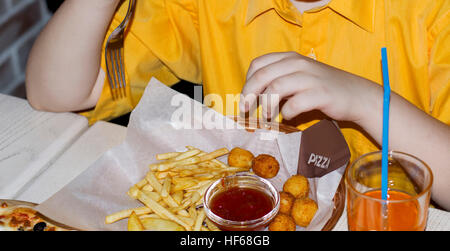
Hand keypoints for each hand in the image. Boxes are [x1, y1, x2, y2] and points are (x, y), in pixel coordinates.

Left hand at [240, 52, 379, 122]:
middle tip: (246, 110)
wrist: (356, 95)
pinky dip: (287, 113)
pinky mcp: (320, 94)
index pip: (258, 64)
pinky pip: (294, 104)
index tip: (245, 98)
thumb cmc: (322, 89)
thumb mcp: (299, 76)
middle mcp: (298, 64)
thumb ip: (278, 80)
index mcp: (290, 58)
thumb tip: (252, 96)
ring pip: (275, 88)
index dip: (247, 82)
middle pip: (263, 76)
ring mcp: (310, 77)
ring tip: (268, 117)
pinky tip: (289, 117)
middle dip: (249, 95)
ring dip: (267, 106)